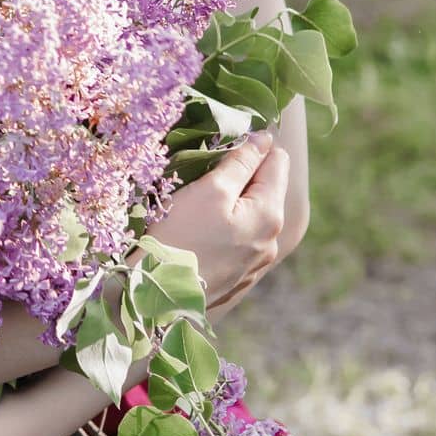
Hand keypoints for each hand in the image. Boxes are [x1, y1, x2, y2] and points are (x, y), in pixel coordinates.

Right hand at [145, 131, 289, 315]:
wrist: (157, 295)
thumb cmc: (181, 235)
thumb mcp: (211, 189)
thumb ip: (241, 162)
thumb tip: (265, 140)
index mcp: (269, 214)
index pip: (277, 161)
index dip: (252, 147)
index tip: (222, 148)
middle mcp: (271, 240)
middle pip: (265, 190)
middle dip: (241, 176)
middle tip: (204, 177)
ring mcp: (256, 262)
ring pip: (251, 215)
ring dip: (232, 203)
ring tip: (198, 205)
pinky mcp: (238, 277)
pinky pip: (239, 239)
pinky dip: (225, 227)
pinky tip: (200, 232)